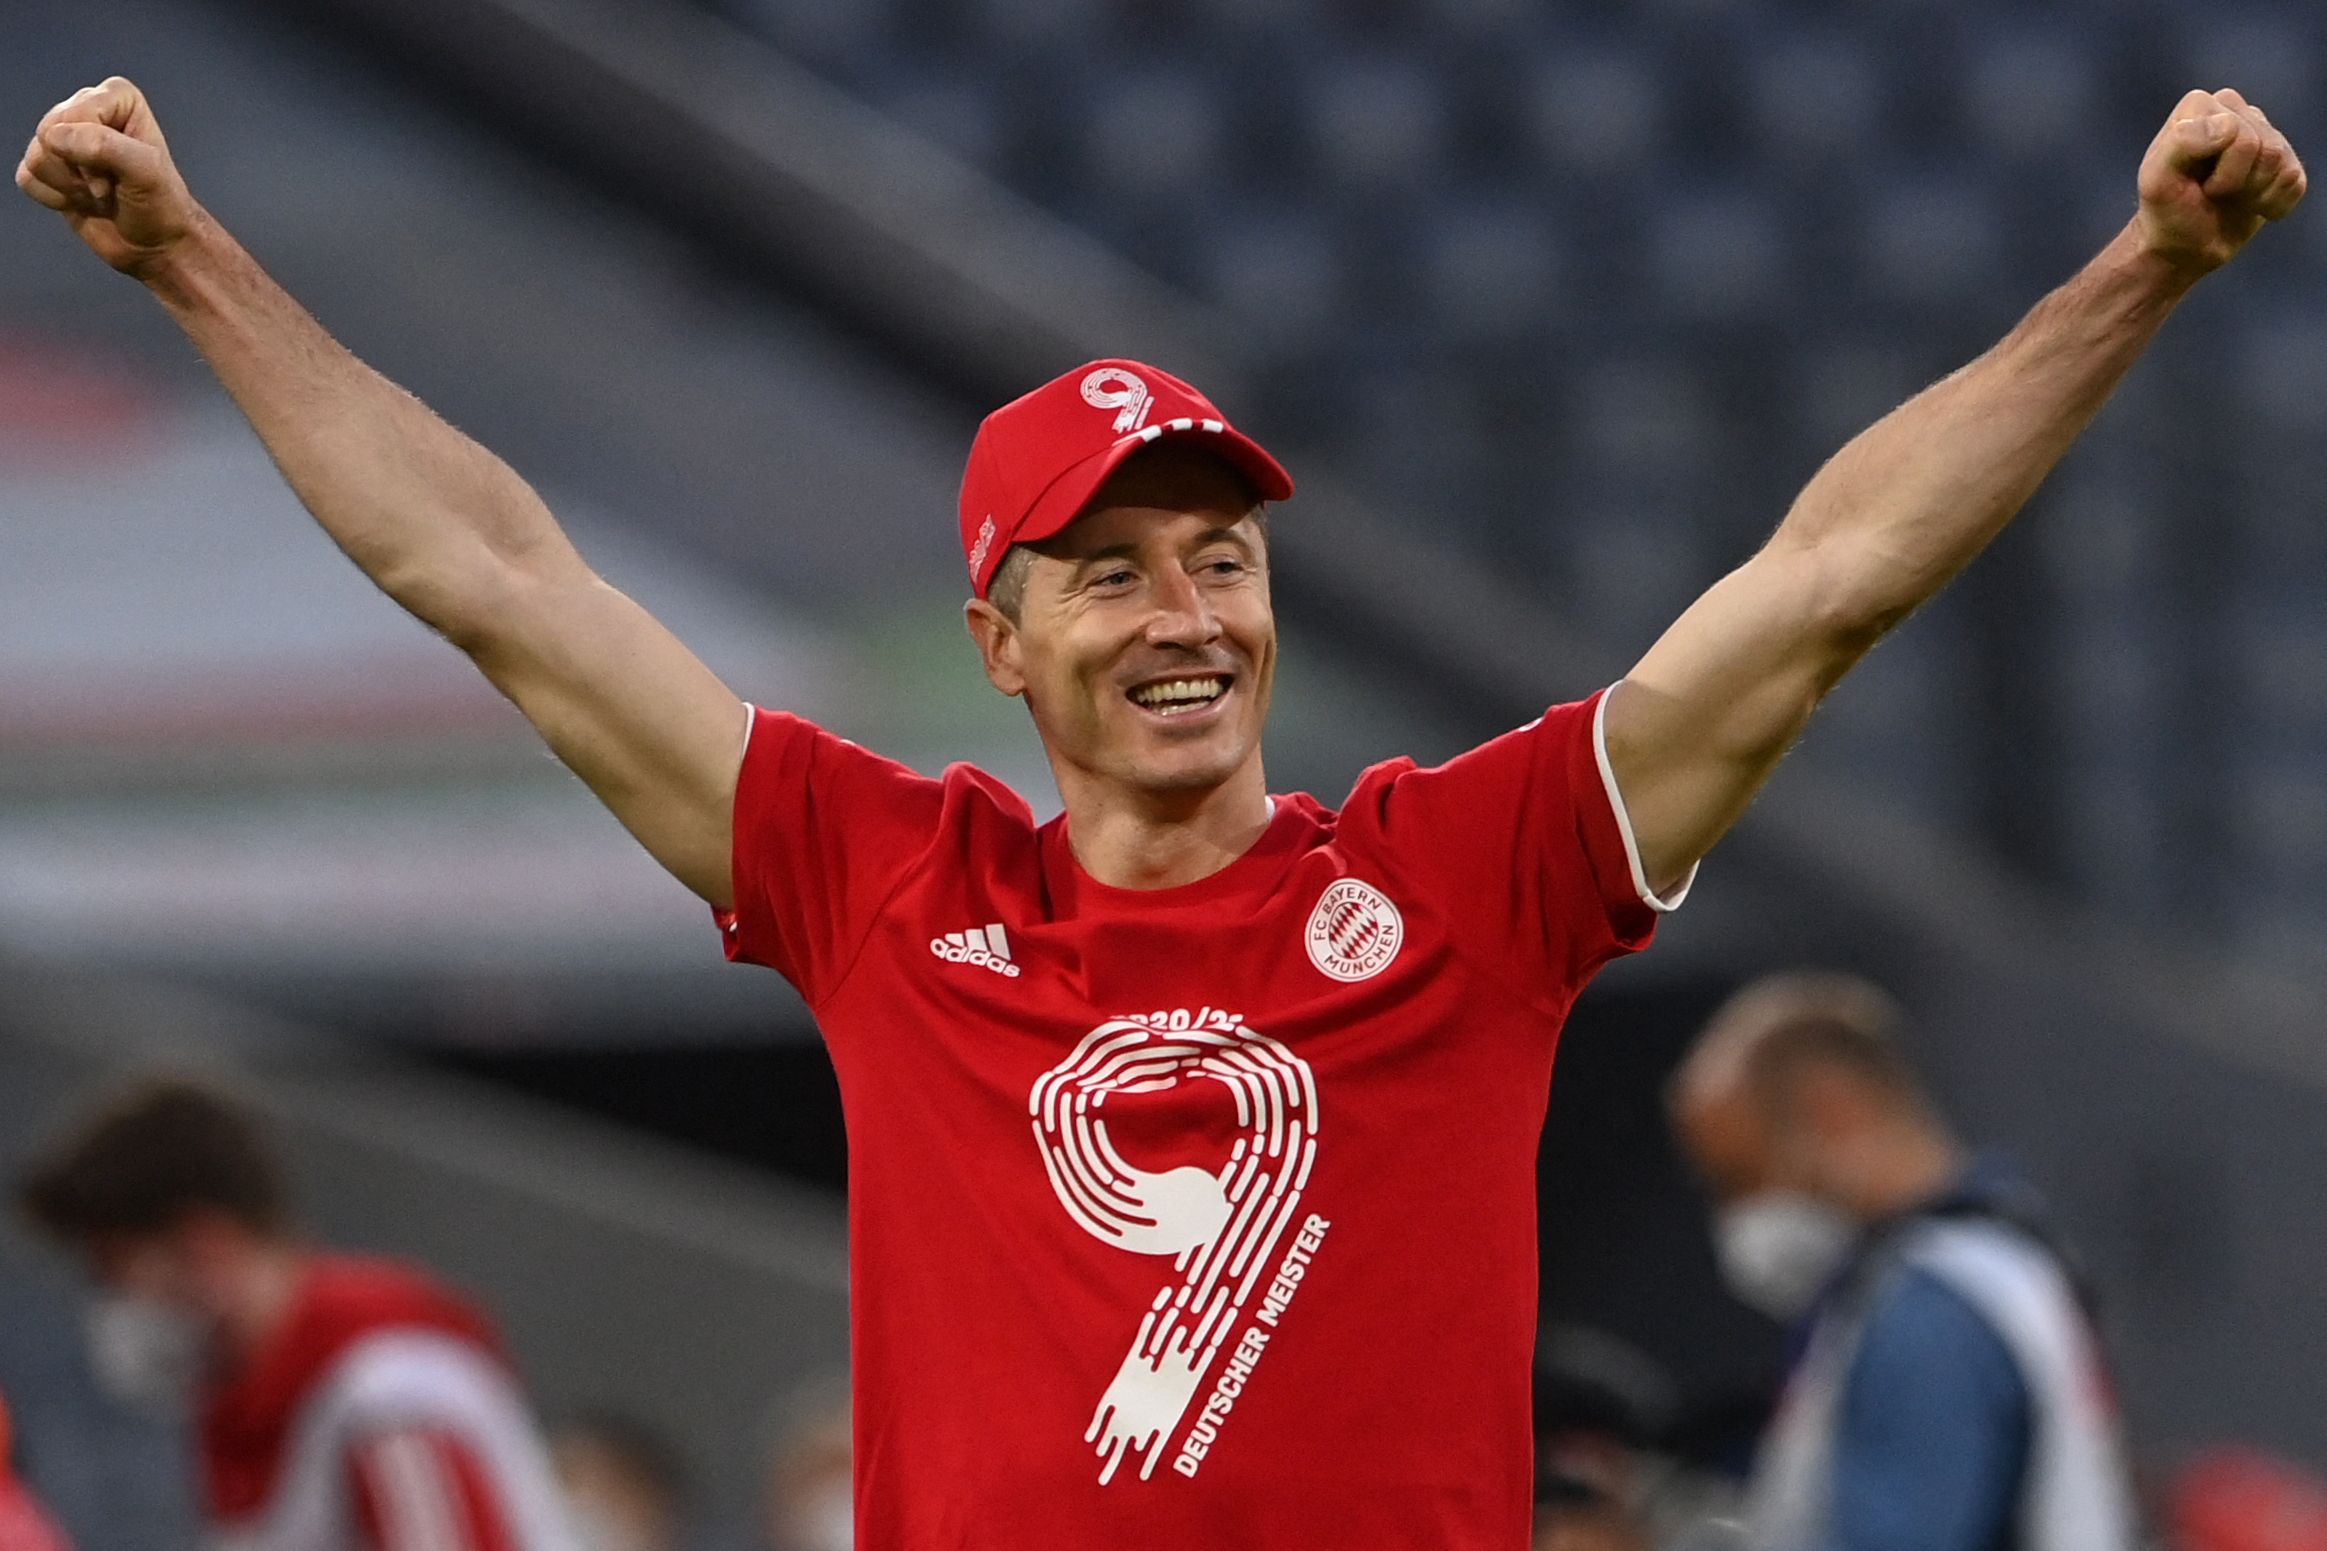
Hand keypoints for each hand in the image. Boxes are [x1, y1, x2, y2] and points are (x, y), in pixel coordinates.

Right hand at [16, 77, 199, 276]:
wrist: (157, 245)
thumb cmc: (162, 206)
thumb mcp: (146, 172)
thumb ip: (105, 146)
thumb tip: (54, 137)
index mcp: (116, 97)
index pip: (74, 115)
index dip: (92, 154)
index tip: (120, 176)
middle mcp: (87, 110)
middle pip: (49, 134)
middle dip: (80, 172)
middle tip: (110, 187)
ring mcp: (65, 139)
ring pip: (37, 157)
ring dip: (70, 187)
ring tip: (100, 193)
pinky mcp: (49, 168)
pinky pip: (27, 178)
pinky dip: (55, 198)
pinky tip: (82, 201)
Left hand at [2135, 87, 2306, 274]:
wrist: (2183, 244)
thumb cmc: (2166, 210)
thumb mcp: (2157, 179)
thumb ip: (2181, 143)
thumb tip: (2228, 124)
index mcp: (2201, 107)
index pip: (2237, 132)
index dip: (2220, 170)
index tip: (2192, 180)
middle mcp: (2235, 111)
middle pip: (2264, 148)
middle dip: (2236, 182)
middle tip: (2210, 191)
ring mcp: (2264, 135)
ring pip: (2281, 164)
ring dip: (2253, 194)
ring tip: (2228, 196)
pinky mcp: (2285, 162)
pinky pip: (2295, 184)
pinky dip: (2271, 205)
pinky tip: (2248, 204)